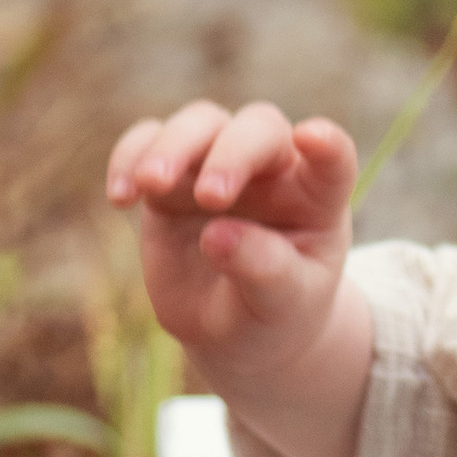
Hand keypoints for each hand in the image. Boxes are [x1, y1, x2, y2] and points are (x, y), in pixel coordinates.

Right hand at [106, 100, 373, 456]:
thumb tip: (217, 236)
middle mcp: (273, 170)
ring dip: (173, 147)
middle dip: (232, 153)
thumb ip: (262, 269)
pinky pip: (146, 143)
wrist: (232, 333)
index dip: (328, 144)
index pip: (334, 159)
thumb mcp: (280, 304)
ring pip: (200, 123)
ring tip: (149, 187)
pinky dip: (129, 157)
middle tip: (210, 197)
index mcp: (318, 198)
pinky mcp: (171, 180)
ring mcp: (218, 166)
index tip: (311, 138)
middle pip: (258, 127)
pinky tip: (121, 198)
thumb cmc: (274, 314)